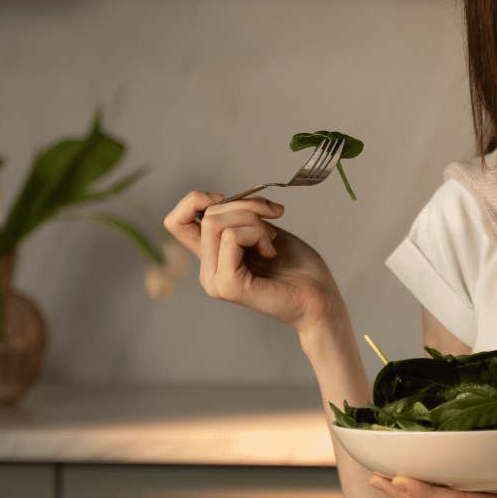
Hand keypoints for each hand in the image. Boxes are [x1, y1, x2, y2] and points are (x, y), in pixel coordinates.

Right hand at [163, 191, 343, 332]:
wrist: (321, 298)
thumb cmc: (297, 265)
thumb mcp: (261, 229)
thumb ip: (236, 216)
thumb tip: (218, 199)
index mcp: (211, 258)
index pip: (175, 221)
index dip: (196, 200)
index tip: (229, 200)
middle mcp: (208, 272)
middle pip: (207, 214)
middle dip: (245, 206)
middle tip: (272, 222)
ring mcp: (215, 281)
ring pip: (216, 223)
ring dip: (254, 221)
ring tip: (272, 242)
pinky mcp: (229, 286)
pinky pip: (231, 237)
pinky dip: (257, 235)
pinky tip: (271, 253)